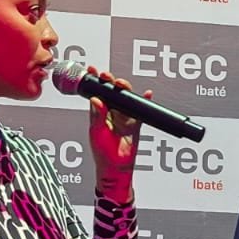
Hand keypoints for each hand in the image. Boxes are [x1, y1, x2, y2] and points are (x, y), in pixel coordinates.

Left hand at [83, 65, 145, 201]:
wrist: (116, 167)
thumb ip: (97, 116)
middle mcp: (111, 112)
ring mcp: (124, 116)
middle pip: (112, 91)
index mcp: (98, 112)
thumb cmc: (102, 152)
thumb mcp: (96, 132)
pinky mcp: (135, 123)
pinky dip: (145, 102)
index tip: (91, 71)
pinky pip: (141, 110)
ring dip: (124, 88)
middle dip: (110, 81)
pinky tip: (147, 94)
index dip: (94, 81)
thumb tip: (95, 99)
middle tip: (107, 76)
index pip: (96, 92)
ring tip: (122, 84)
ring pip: (125, 98)